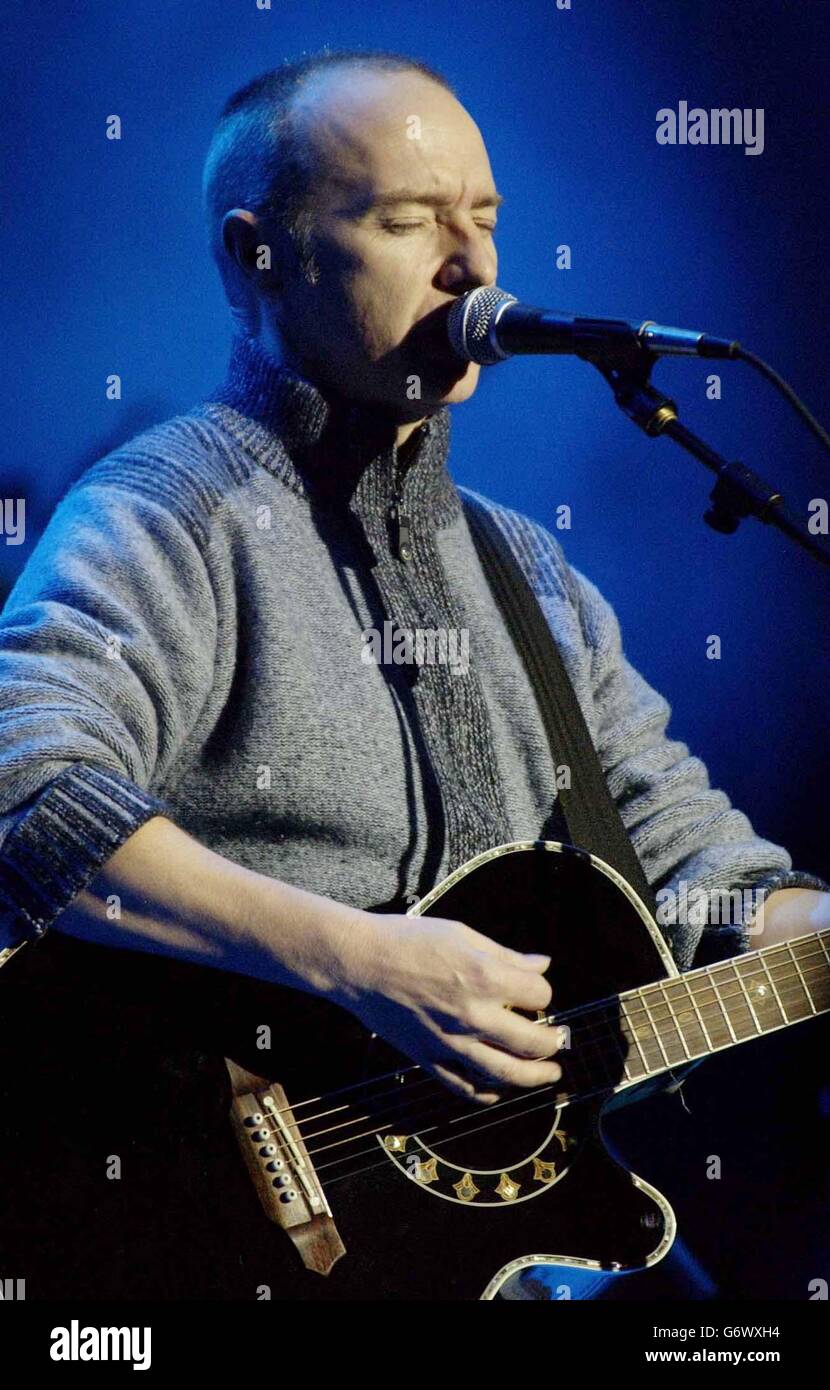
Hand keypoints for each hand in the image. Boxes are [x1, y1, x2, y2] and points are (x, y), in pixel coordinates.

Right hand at [329, 911, 562, 1104]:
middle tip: (559, 1042)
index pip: (539, 995)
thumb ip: (506, 955)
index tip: (534, 992)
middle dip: (552, 1043)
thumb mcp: (462, 935)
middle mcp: (474, 1015)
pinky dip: (488, 1094)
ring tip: (549, 1073)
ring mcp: (451, 1042)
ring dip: (534, 1077)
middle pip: (532, 1042)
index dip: (542, 993)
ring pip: (505, 1074)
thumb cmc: (408, 940)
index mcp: (485, 977)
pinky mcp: (429, 1058)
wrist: (359, 962)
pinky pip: (465, 1087)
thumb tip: (541, 964)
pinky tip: (499, 1089)